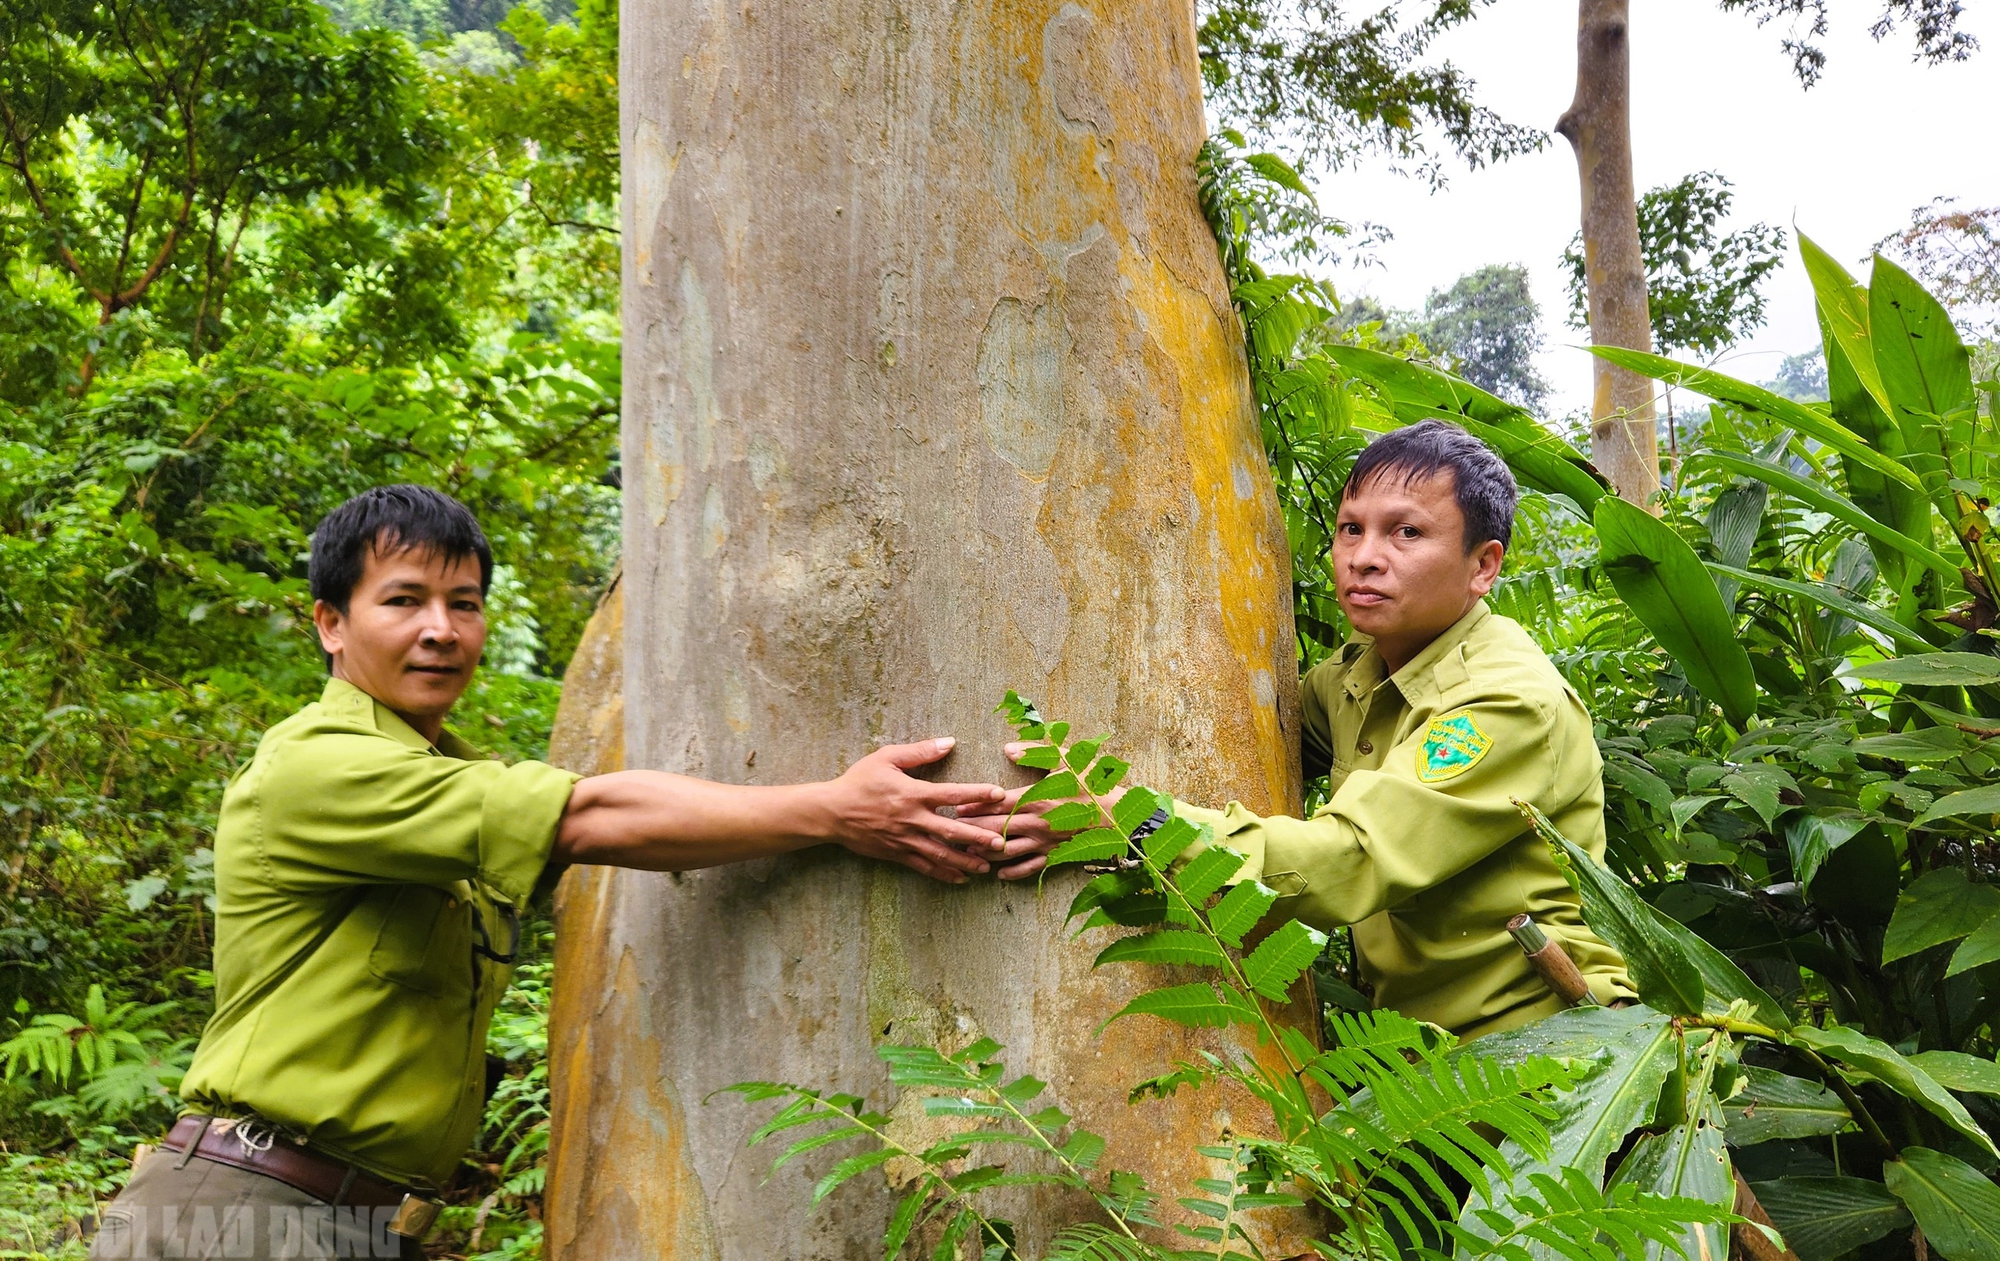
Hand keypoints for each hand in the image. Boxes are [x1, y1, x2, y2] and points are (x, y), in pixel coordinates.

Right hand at [823, 739, 1009, 883]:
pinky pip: (924, 866)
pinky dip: (943, 874)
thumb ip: (920, 751)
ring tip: (987, 866)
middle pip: (952, 830)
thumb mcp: (887, 758)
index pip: (952, 794)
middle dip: (979, 837)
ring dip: (965, 861)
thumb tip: (949, 742)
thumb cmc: (859, 781)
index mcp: (912, 793)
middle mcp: (912, 819)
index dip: (977, 793)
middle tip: (1002, 842)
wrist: (831, 812)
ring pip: (941, 854)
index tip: (999, 795)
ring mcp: (905, 839)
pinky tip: (960, 878)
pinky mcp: (897, 854)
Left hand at [951, 742, 1127, 881]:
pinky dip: (1013, 873)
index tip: (957, 808)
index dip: (975, 806)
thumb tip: (1008, 748)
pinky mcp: (1055, 856)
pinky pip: (1030, 868)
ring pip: (1007, 852)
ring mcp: (1044, 842)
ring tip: (966, 854)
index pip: (997, 804)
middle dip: (972, 830)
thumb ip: (1037, 751)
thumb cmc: (1096, 785)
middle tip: (951, 831)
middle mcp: (1036, 823)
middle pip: (995, 828)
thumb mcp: (1069, 760)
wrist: (1122, 816)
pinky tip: (999, 875)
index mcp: (1036, 798)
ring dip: (985, 853)